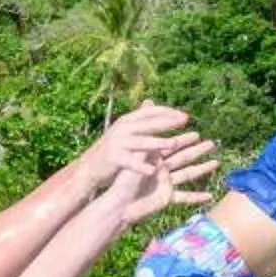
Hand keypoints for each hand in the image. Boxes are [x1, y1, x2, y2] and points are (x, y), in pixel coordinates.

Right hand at [76, 104, 193, 185]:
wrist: (90, 166)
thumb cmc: (114, 149)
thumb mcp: (126, 132)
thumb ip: (141, 122)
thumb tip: (155, 105)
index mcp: (127, 121)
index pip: (150, 112)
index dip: (167, 112)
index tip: (184, 115)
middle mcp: (122, 129)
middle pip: (148, 124)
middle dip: (168, 121)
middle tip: (185, 120)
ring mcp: (117, 143)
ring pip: (142, 142)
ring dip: (159, 142)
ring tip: (174, 144)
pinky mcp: (113, 158)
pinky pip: (131, 162)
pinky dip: (142, 167)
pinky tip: (153, 171)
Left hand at [101, 133, 220, 219]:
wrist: (120, 205)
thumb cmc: (124, 181)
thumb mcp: (137, 159)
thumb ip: (148, 141)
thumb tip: (150, 125)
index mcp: (154, 159)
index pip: (172, 146)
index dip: (185, 139)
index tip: (197, 133)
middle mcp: (162, 170)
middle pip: (184, 158)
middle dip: (197, 151)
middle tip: (211, 143)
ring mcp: (166, 184)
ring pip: (188, 174)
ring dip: (202, 169)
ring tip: (216, 162)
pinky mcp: (167, 198)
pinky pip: (185, 197)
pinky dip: (197, 197)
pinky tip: (210, 196)